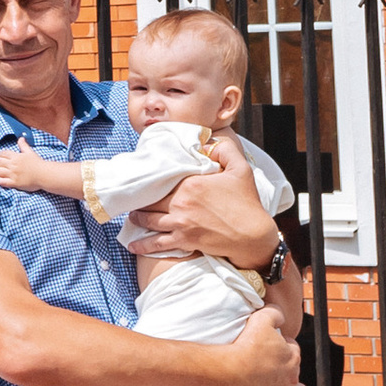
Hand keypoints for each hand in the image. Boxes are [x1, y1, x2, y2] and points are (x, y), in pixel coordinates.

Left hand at [0, 145, 43, 191]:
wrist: (44, 175)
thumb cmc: (38, 163)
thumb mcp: (30, 152)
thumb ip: (23, 145)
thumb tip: (21, 138)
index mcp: (16, 156)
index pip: (3, 153)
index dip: (0, 154)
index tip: (0, 156)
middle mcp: (12, 165)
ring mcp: (12, 174)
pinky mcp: (14, 183)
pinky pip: (2, 182)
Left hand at [135, 154, 273, 268]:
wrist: (253, 236)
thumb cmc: (247, 203)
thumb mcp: (241, 170)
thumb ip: (226, 149)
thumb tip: (210, 140)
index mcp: (191, 184)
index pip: (161, 180)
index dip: (151, 181)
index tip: (143, 180)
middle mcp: (181, 203)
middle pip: (151, 200)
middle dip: (140, 200)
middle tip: (134, 199)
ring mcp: (181, 223)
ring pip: (149, 221)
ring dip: (137, 219)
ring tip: (133, 216)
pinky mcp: (184, 241)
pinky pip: (156, 243)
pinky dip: (142, 245)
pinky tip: (132, 245)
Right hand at [222, 307, 305, 385]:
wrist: (229, 370)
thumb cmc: (244, 344)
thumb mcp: (261, 319)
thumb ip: (275, 314)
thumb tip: (282, 317)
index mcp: (291, 355)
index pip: (292, 348)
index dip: (281, 345)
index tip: (267, 346)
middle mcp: (291, 375)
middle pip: (294, 369)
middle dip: (285, 365)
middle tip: (266, 363)